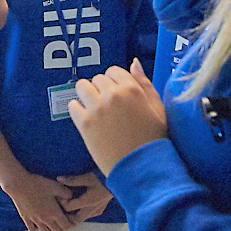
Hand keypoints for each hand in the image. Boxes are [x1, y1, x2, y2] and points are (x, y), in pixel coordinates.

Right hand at [0, 170, 75, 230]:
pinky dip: (37, 227)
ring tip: (51, 221)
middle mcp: (45, 219)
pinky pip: (33, 229)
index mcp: (54, 212)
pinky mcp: (26, 218)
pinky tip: (38, 221)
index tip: (72, 222)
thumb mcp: (55, 185)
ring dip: (50, 228)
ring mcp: (35, 220)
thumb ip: (66, 192)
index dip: (71, 225)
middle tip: (62, 220)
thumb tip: (71, 197)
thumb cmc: (38, 184)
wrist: (19, 184)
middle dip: (62, 227)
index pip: (66, 226)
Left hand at [55, 170, 113, 222]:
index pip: (69, 207)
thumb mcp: (87, 177)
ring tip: (69, 206)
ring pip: (82, 218)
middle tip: (61, 207)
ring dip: (74, 214)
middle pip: (75, 219)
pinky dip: (82, 212)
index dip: (62, 202)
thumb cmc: (102, 177)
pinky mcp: (101, 209)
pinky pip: (89, 215)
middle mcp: (92, 209)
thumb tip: (59, 179)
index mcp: (88, 201)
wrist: (119, 179)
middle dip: (67, 215)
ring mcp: (97, 210)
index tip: (59, 196)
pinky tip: (79, 205)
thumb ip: (73, 180)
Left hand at [69, 60, 166, 175]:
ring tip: (95, 109)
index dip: (114, 82)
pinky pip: (72, 106)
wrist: (142, 168)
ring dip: (86, 95)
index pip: (113, 71)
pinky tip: (88, 120)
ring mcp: (97, 108)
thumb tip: (134, 62)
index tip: (117, 95)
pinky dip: (77, 110)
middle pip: (97, 79)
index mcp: (132, 89)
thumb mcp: (158, 108)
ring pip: (82, 87)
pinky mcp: (85, 124)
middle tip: (108, 106)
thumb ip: (145, 83)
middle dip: (101, 89)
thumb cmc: (154, 139)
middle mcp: (112, 95)